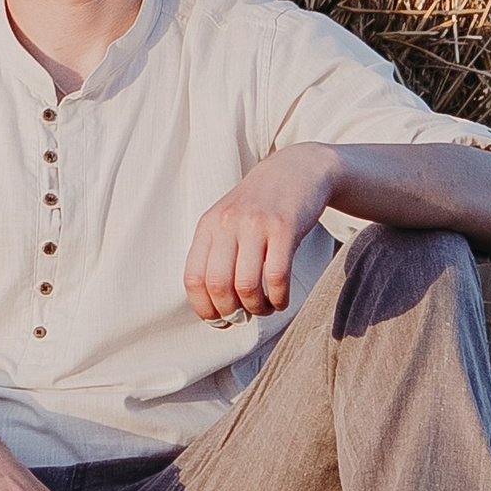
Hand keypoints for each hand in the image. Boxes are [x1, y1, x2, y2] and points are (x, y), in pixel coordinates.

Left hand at [182, 145, 340, 322]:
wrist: (297, 170)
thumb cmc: (261, 205)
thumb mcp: (228, 221)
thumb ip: (217, 254)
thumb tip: (212, 306)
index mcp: (208, 225)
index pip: (193, 278)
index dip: (204, 308)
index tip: (219, 320)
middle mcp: (227, 223)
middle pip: (218, 286)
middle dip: (231, 312)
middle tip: (244, 316)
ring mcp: (255, 224)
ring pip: (247, 285)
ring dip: (257, 308)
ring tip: (265, 307)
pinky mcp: (284, 228)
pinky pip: (277, 277)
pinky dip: (279, 299)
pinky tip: (281, 299)